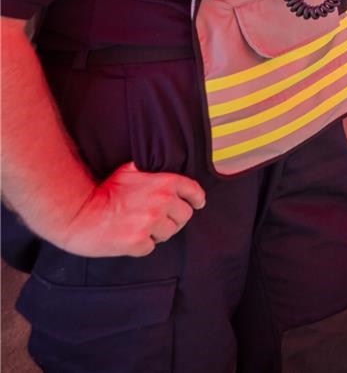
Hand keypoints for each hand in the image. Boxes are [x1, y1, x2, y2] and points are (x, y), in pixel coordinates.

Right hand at [51, 163, 205, 257]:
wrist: (76, 213)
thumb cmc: (101, 191)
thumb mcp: (129, 171)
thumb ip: (150, 173)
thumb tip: (161, 171)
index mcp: (164, 183)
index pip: (193, 191)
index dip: (196, 199)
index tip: (197, 204)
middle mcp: (162, 202)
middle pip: (184, 216)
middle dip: (172, 219)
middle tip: (154, 220)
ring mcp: (151, 222)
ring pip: (169, 233)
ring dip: (156, 233)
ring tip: (136, 227)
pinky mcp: (138, 242)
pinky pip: (150, 248)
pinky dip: (140, 246)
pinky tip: (127, 238)